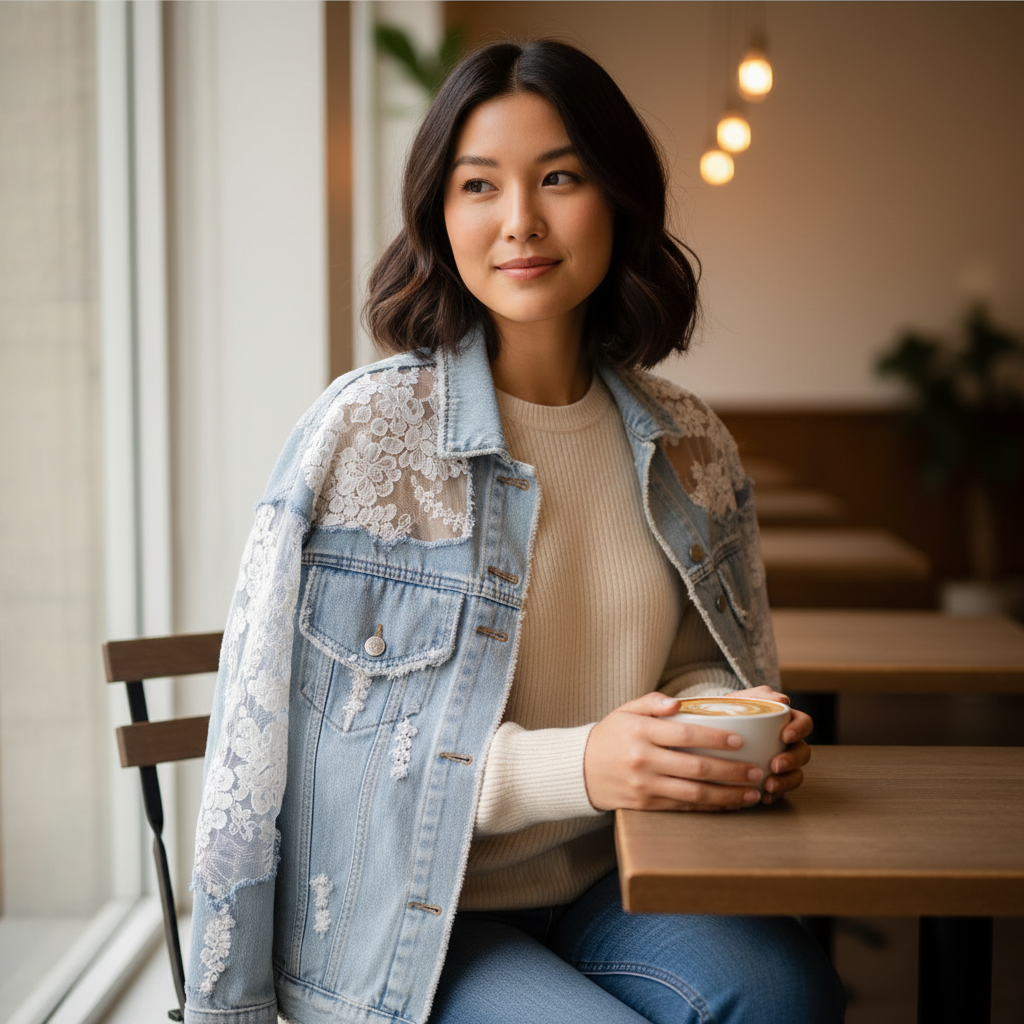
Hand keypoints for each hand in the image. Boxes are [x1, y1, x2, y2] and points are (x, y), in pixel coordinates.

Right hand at [583, 692, 766, 811]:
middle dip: (731, 771)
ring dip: (727, 794)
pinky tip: (729, 803)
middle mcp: (643, 761)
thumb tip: (678, 703)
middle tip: (756, 770)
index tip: (740, 740)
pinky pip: (684, 808)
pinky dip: (710, 807)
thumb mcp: (626, 711)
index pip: (684, 734)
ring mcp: (644, 786)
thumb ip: (653, 702)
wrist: (579, 770)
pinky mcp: (646, 806)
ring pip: (694, 793)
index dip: (715, 737)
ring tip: (752, 793)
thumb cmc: (610, 736)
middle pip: (696, 767)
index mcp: (640, 732)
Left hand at [737, 686, 812, 804]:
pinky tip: (764, 798)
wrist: (713, 728)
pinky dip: (775, 795)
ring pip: (795, 774)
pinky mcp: (772, 778)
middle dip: (792, 761)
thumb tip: (783, 700)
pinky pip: (780, 791)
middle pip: (803, 753)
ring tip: (769, 785)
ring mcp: (782, 762)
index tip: (786, 735)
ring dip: (785, 782)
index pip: (804, 723)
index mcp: (787, 721)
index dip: (800, 730)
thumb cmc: (733, 711)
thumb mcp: (744, 698)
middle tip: (775, 765)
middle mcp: (788, 743)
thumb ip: (762, 695)